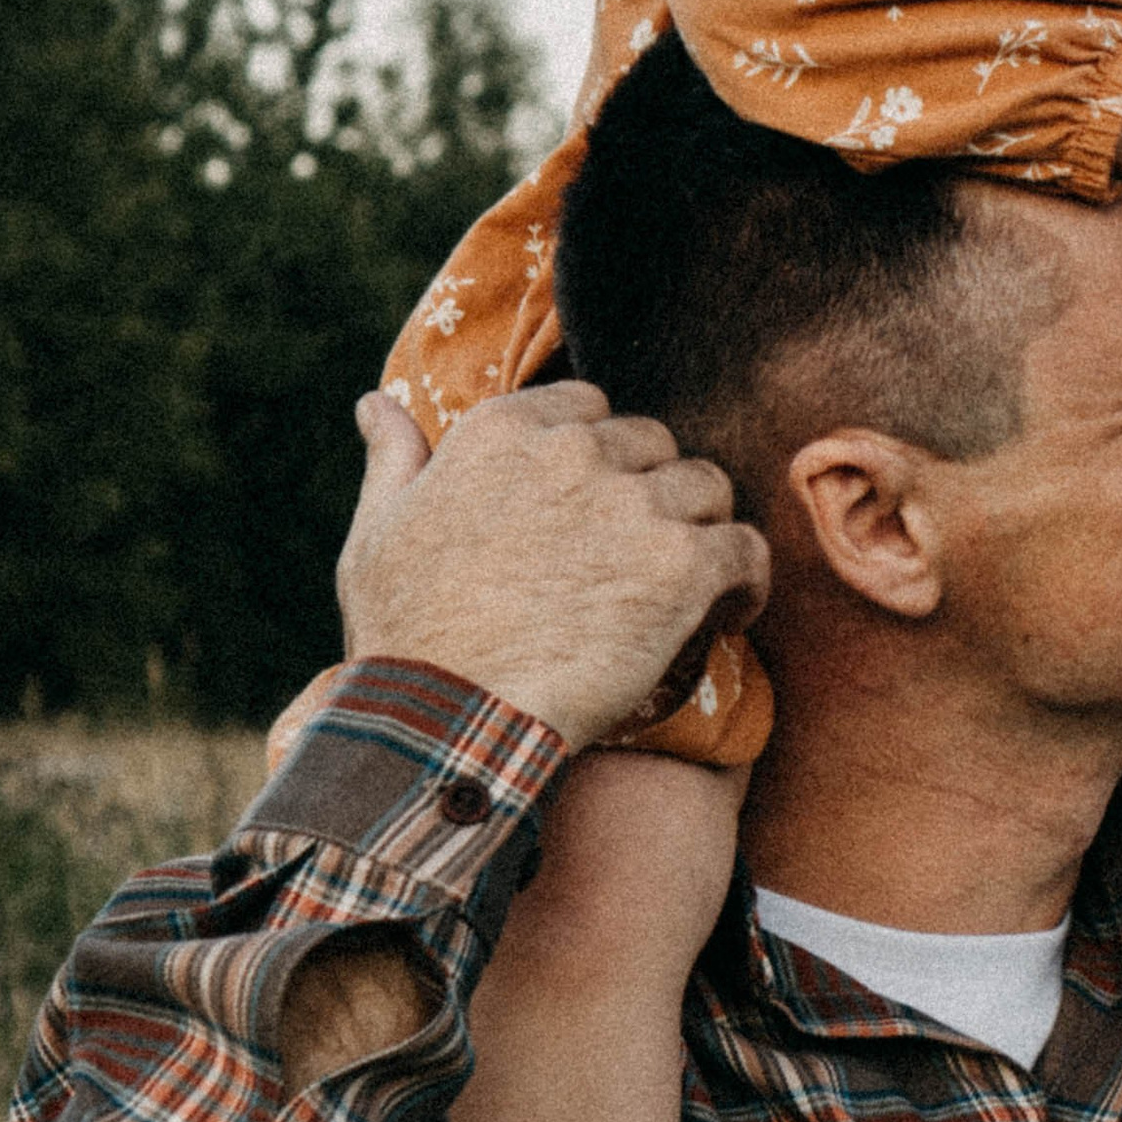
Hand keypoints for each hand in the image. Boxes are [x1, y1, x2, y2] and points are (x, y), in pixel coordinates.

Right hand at [335, 385, 769, 752]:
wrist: (447, 718)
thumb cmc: (405, 636)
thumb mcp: (376, 532)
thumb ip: (395, 459)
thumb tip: (376, 404)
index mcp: (504, 430)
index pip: (589, 409)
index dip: (600, 458)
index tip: (595, 506)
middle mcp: (574, 451)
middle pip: (653, 446)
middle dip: (651, 494)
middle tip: (640, 558)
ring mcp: (632, 504)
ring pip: (706, 488)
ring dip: (700, 531)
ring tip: (687, 586)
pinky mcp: (680, 565)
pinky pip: (744, 551)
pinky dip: (745, 582)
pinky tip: (728, 614)